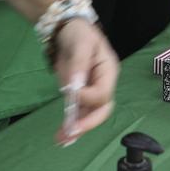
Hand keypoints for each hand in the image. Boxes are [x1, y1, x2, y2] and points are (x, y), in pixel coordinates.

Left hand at [52, 19, 117, 144]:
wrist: (69, 30)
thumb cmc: (79, 33)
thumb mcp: (81, 42)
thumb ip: (79, 63)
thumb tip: (75, 86)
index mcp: (108, 72)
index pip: (103, 93)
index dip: (88, 97)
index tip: (72, 93)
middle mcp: (103, 84)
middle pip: (101, 110)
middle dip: (87, 123)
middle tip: (72, 132)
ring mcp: (91, 91)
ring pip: (89, 115)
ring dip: (76, 129)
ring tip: (61, 140)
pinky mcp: (79, 95)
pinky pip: (77, 113)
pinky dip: (70, 124)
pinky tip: (61, 136)